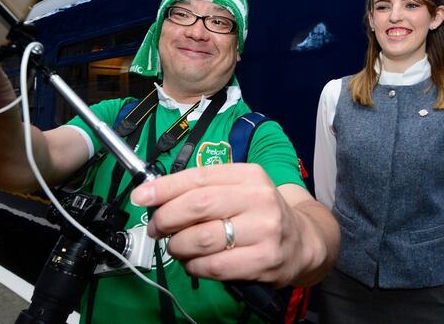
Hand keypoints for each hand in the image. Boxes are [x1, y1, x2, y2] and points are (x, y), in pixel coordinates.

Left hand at [131, 163, 311, 286]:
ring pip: (201, 239)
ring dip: (178, 246)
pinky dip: (194, 266)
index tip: (141, 196)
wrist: (302, 242)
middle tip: (156, 228)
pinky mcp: (264, 260)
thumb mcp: (240, 190)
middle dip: (166, 219)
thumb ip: (204, 189)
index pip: (198, 178)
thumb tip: (154, 195)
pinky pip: (213, 266)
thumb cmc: (260, 214)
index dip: (164, 188)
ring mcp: (264, 230)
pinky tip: (194, 263)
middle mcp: (259, 199)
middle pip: (197, 207)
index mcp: (249, 175)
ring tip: (177, 247)